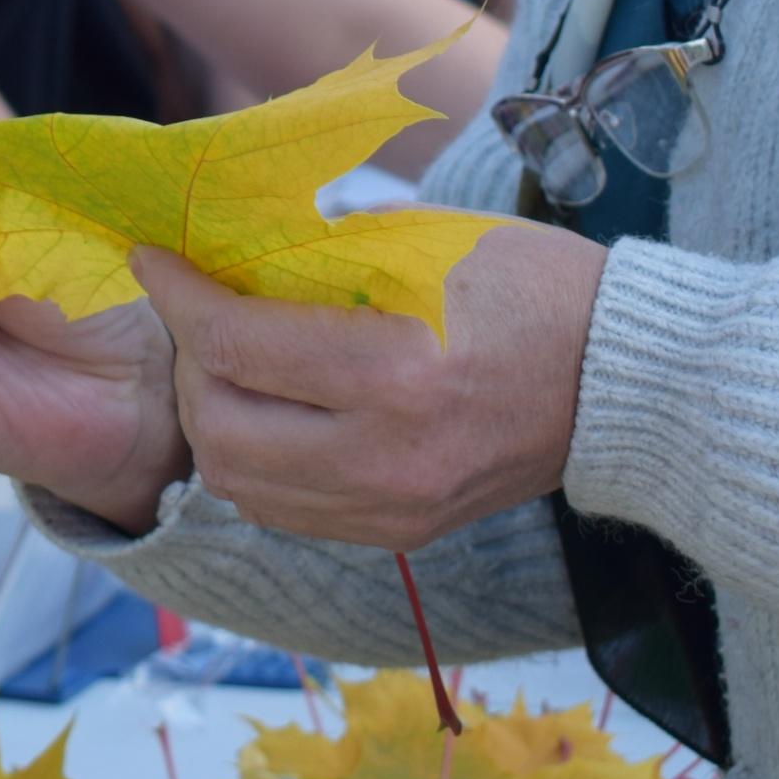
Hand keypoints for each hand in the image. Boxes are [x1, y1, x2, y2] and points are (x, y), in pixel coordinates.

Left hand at [131, 216, 605, 552]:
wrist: (624, 383)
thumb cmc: (529, 287)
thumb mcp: (420, 245)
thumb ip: (316, 257)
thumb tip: (221, 251)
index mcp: (395, 372)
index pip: (234, 345)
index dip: (176, 295)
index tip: (153, 257)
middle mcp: (387, 456)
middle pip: (219, 426)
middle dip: (187, 361)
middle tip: (196, 311)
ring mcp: (393, 507)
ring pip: (239, 482)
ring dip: (211, 417)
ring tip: (226, 363)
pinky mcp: (400, 533)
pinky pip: (284, 509)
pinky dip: (253, 459)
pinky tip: (266, 410)